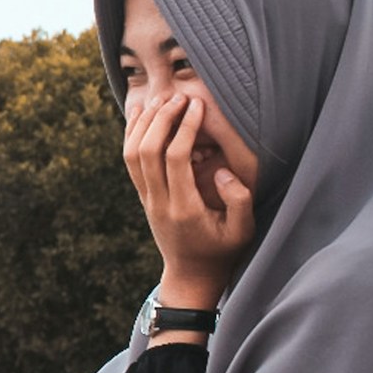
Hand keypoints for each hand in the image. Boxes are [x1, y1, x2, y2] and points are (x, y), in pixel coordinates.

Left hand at [123, 94, 254, 305]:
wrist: (191, 274)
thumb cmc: (222, 251)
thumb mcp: (243, 232)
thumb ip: (239, 201)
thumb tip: (223, 171)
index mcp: (184, 208)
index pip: (175, 159)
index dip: (185, 128)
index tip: (198, 106)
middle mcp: (159, 201)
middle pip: (148, 151)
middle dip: (161, 119)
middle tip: (180, 97)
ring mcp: (147, 199)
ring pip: (132, 154)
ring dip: (143, 124)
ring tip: (162, 100)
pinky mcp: (143, 196)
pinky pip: (130, 161)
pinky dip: (132, 135)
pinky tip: (142, 114)